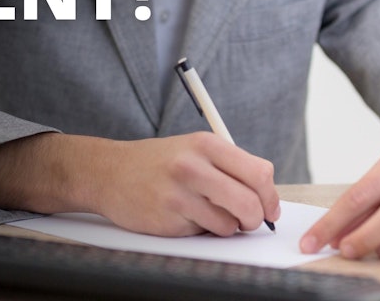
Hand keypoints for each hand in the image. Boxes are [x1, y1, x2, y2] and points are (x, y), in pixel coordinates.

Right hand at [0, 131, 279, 237]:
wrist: (109, 172)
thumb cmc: (159, 162)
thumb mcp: (195, 149)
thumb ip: (230, 166)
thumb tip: (267, 197)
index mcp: (207, 144)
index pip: (259, 173)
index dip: (270, 197)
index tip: (269, 208)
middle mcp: (193, 165)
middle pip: (249, 203)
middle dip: (255, 219)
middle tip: (248, 221)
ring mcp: (179, 193)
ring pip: (229, 225)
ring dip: (227, 227)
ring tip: (209, 215)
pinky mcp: (167, 218)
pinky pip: (203, 234)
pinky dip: (201, 231)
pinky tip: (184, 217)